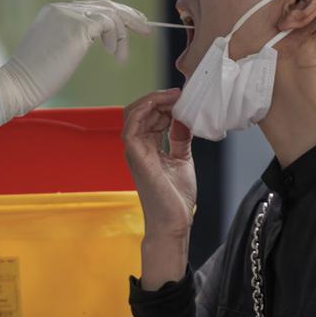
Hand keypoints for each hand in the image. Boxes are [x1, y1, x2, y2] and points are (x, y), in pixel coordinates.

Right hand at [0, 0, 150, 122]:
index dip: (113, 15)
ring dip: (125, 30)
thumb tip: (92, 40)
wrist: (15, 85)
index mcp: (54, 12)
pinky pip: (110, 23)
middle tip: (145, 27)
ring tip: (124, 54)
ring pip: (109, 12)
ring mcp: (69, 15)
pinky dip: (118, 37)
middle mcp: (62, 8)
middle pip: (103, 4)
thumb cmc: (33, 79)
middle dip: (127, 15)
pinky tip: (115, 54)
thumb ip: (70, 39)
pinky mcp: (78, 28)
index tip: (128, 27)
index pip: (91, 6)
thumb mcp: (54, 51)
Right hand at [124, 89, 196, 240]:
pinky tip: (162, 105)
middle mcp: (138, 147)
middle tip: (180, 95)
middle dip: (159, 98)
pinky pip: (132, 125)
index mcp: (147, 147)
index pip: (149, 115)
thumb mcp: (182, 159)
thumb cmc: (175, 198)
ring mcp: (134, 151)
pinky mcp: (135, 155)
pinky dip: (144, 109)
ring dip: (153, 100)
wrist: (173, 222)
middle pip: (139, 110)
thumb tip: (183, 119)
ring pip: (133, 113)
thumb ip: (180, 138)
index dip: (164, 103)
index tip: (183, 98)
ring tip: (174, 97)